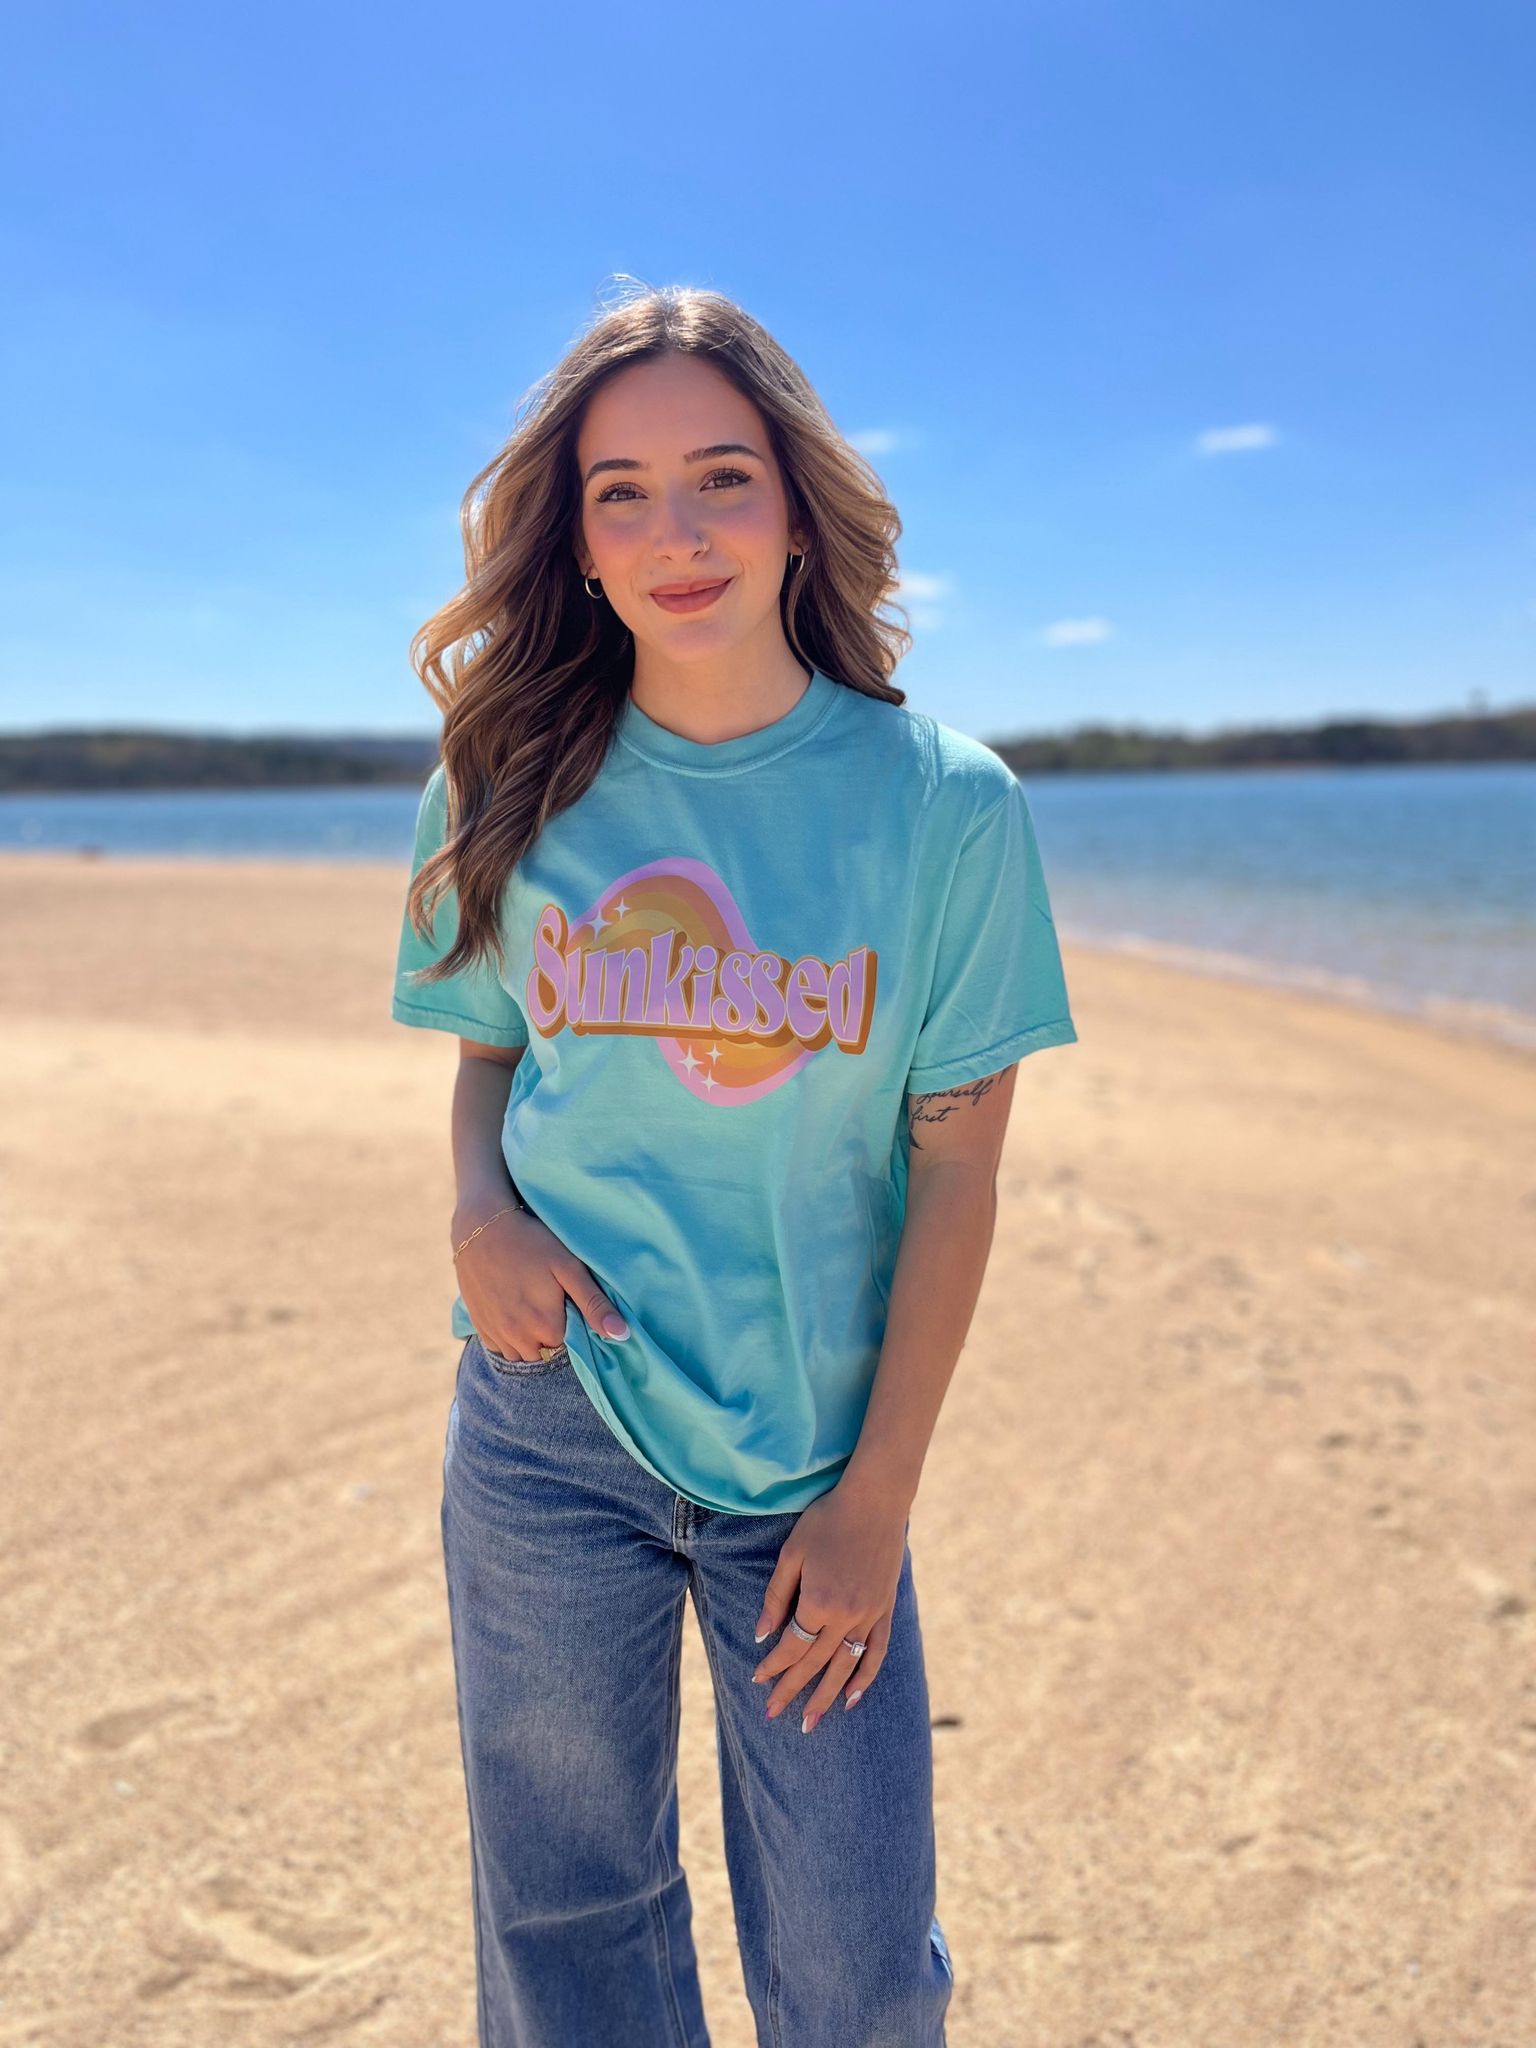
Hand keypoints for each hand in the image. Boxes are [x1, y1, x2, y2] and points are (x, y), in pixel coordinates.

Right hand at [454, 1200, 629, 1359]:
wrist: (481, 1228)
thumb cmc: (531, 1243)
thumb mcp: (569, 1267)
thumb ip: (594, 1304)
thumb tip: (622, 1336)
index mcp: (546, 1327)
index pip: (571, 1348)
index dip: (574, 1328)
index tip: (569, 1306)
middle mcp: (519, 1339)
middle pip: (546, 1353)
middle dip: (552, 1337)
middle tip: (551, 1304)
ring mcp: (497, 1334)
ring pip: (522, 1355)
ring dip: (531, 1341)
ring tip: (534, 1309)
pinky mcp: (480, 1327)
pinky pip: (500, 1348)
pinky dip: (510, 1338)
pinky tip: (514, 1312)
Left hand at [750, 1478, 907, 1732]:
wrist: (875, 1501)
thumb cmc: (827, 1521)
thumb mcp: (793, 1553)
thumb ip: (776, 1597)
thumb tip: (760, 1636)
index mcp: (819, 1602)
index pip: (791, 1647)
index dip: (772, 1666)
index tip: (757, 1682)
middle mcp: (846, 1616)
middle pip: (814, 1664)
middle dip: (791, 1691)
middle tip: (773, 1715)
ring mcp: (870, 1616)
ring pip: (845, 1667)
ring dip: (826, 1697)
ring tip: (810, 1722)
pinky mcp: (885, 1610)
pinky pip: (876, 1652)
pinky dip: (865, 1678)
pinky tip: (852, 1698)